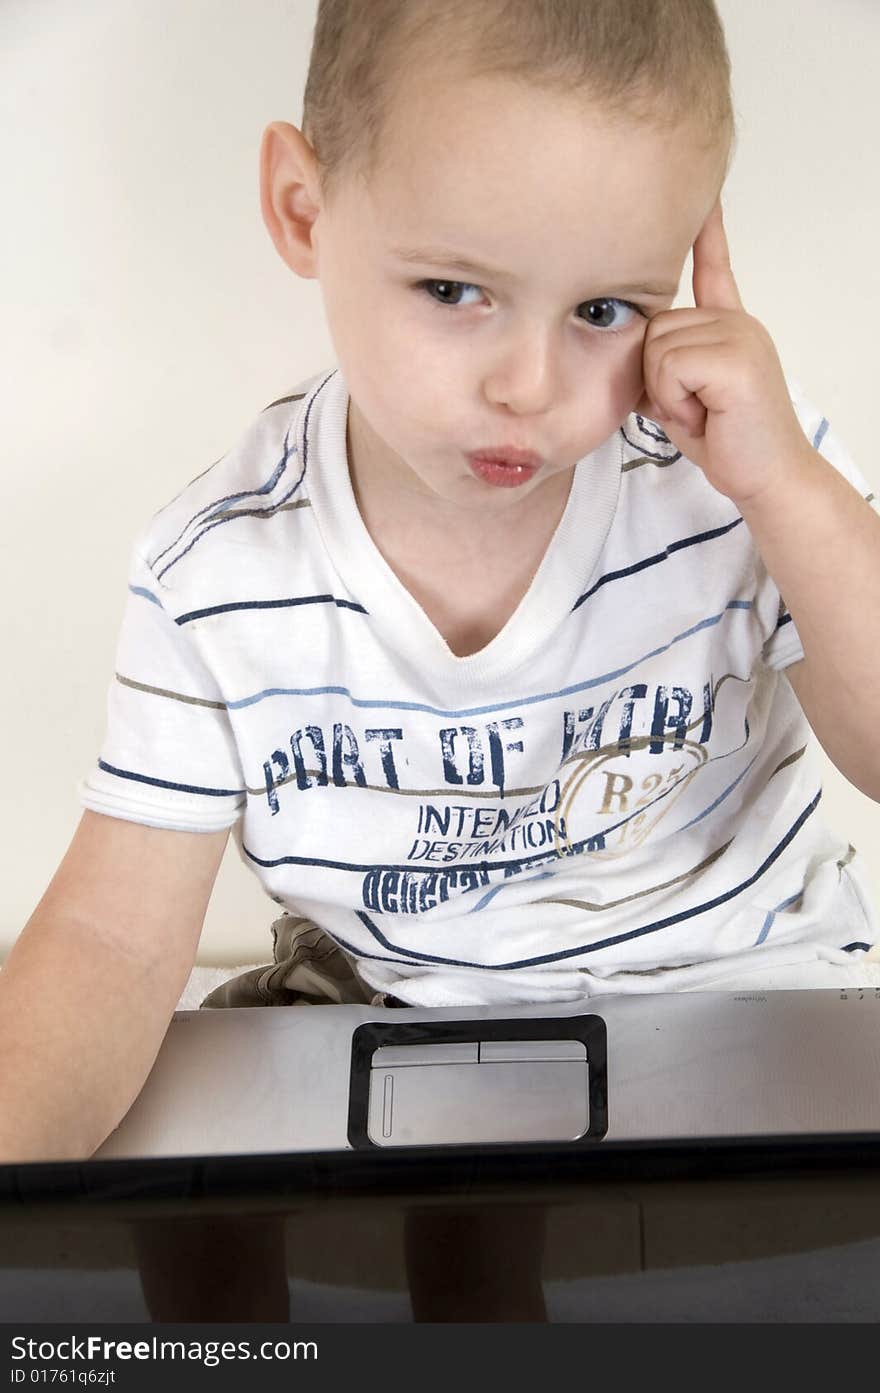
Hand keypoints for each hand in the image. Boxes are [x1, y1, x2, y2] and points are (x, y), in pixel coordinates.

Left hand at [636, 200, 811, 507]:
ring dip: (665, 392)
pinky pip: (669, 367)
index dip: (706, 230)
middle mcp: (735, 320)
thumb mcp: (681, 395)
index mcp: (727, 324)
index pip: (714, 266)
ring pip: (656, 347)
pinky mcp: (735, 356)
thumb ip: (661, 363)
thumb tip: (622, 347)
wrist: (765, 477)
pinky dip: (674, 400)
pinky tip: (703, 415)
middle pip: (653, 325)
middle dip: (656, 377)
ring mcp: (739, 334)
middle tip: (691, 407)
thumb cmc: (724, 440)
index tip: (703, 193)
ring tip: (700, 411)